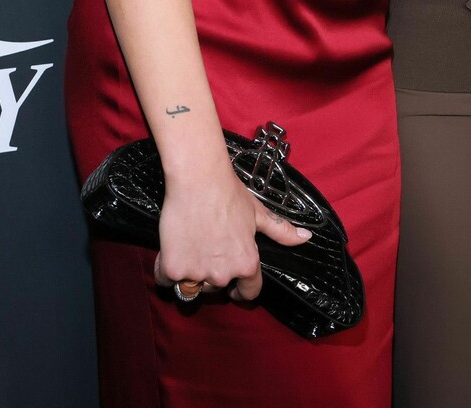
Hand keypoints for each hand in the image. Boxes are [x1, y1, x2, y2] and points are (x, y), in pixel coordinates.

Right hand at [154, 164, 311, 301]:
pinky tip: (172, 251)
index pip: (249, 292)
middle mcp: (223, 274)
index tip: (235, 290)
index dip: (242, 291)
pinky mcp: (174, 268)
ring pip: (191, 286)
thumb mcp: (258, 213)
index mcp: (246, 263)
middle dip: (212, 273)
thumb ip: (280, 231)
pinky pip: (166, 280)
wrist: (198, 179)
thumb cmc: (228, 192)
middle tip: (208, 248)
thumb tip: (305, 238)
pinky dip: (166, 270)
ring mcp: (197, 273)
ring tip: (191, 246)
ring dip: (189, 274)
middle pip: (216, 288)